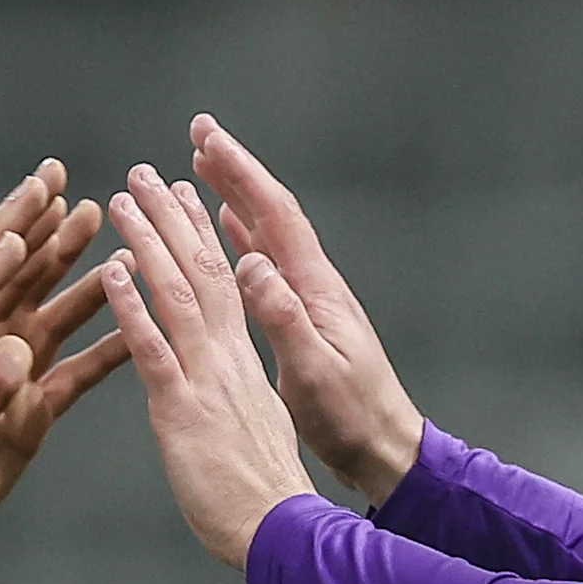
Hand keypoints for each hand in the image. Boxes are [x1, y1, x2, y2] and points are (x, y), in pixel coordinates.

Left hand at [99, 161, 318, 568]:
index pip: (224, 283)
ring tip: (120, 200)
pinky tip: (112, 270)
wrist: (280, 530)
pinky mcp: (183, 409)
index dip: (204, 237)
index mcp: (241, 362)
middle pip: (202, 271)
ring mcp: (206, 379)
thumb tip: (227, 379)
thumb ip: (235, 392)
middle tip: (144, 173)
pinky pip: (154, 348)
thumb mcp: (254, 427)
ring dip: (146, 243)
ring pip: (177, 294)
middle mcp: (227, 359)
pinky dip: (131, 305)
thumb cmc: (263, 493)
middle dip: (172, 218)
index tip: (189, 195)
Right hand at [191, 114, 422, 505]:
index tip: (207, 140)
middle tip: (199, 136)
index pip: (275, 215)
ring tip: (203, 170)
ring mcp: (310, 299)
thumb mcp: (312, 370)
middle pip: (270, 212)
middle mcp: (314, 283)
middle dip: (235, 171)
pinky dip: (243, 238)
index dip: (241, 174)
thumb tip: (252, 264)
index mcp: (316, 289)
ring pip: (266, 234)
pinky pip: (267, 264)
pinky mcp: (304, 318)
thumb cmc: (352, 417)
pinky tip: (228, 232)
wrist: (383, 447)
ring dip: (236, 197)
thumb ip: (282, 316)